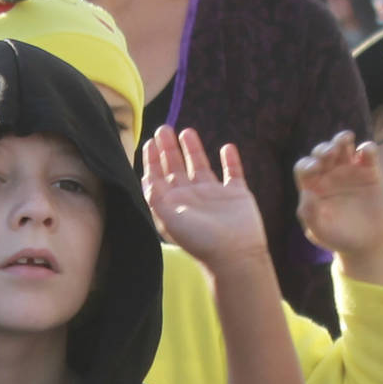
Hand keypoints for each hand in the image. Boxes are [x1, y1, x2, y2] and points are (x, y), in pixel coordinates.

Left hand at [141, 126, 268, 272]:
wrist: (234, 254)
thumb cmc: (200, 240)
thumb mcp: (170, 219)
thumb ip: (156, 198)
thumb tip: (145, 179)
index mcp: (174, 204)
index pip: (158, 178)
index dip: (152, 161)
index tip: (148, 143)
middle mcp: (192, 198)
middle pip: (176, 168)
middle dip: (168, 149)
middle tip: (163, 129)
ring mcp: (214, 195)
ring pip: (201, 166)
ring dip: (193, 150)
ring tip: (186, 132)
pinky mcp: (236, 194)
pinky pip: (233, 172)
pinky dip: (231, 160)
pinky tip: (226, 147)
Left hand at [295, 132, 382, 276]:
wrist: (365, 243)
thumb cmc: (337, 237)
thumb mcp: (319, 231)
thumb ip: (309, 213)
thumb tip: (307, 192)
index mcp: (312, 186)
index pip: (304, 168)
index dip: (307, 165)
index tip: (314, 169)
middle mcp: (328, 174)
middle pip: (322, 153)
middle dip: (324, 149)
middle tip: (329, 153)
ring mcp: (349, 170)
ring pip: (343, 147)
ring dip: (342, 140)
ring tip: (345, 139)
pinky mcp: (370, 171)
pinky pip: (367, 154)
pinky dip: (367, 149)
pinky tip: (366, 152)